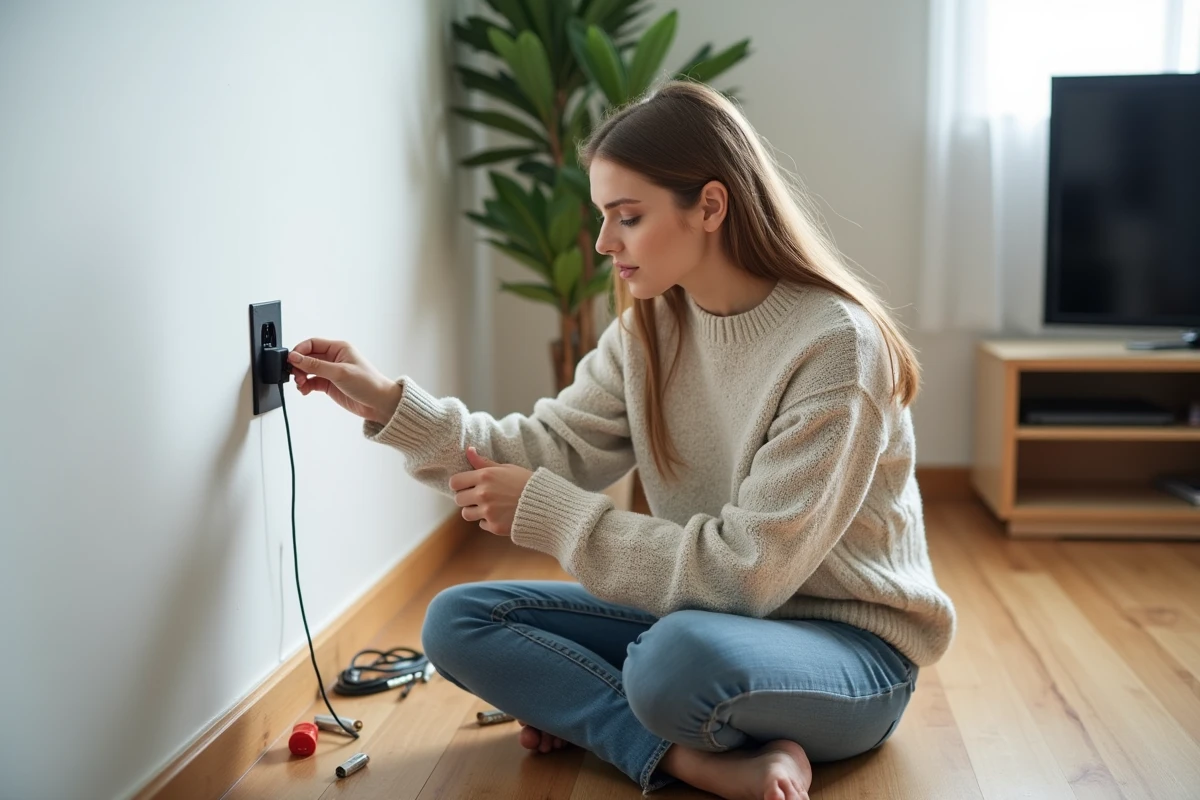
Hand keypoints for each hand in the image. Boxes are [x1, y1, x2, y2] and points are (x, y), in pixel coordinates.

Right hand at [287, 338, 401, 424]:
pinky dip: (305, 386)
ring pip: (308, 370)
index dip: (299, 351)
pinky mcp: (329, 385)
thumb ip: (315, 365)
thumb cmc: (368, 384)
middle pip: (308, 357)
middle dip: (299, 366)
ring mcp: (331, 372)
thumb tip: (295, 357)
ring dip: (301, 377)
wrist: (379, 404)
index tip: (291, 360)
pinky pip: (311, 382)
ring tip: (301, 385)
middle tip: (296, 376)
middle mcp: (334, 358)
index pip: (312, 343)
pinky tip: (305, 390)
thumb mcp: (340, 372)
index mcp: (339, 348)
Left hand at [449, 448, 533, 536]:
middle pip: (458, 499)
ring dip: (474, 511)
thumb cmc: (526, 482)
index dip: (459, 484)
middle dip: (466, 498)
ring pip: (466, 514)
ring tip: (490, 506)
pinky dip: (488, 521)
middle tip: (480, 496)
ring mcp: (488, 511)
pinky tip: (501, 515)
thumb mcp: (506, 468)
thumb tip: (468, 450)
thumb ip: (484, 462)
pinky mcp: (494, 526)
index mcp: (485, 476)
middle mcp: (483, 494)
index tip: (466, 485)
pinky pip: (481, 524)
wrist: (545, 504)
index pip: (455, 482)